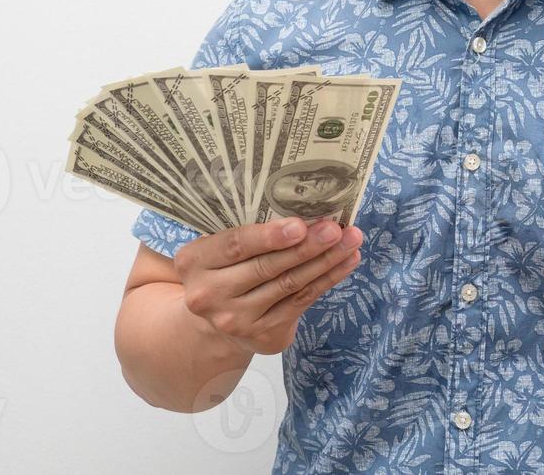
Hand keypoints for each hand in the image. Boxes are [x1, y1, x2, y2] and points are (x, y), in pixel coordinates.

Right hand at [173, 217, 362, 355]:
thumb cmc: (225, 267)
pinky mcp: (262, 335)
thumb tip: (302, 206)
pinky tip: (346, 261)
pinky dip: (327, 279)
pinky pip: (302, 302)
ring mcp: (235, 320)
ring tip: (350, 240)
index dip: (268, 236)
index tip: (300, 225)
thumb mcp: (219, 246)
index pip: (234, 246)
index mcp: (193, 262)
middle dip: (306, 246)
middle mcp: (208, 295)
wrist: (218, 318)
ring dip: (325, 261)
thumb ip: (247, 229)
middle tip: (335, 229)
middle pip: (266, 267)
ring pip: (289, 285)